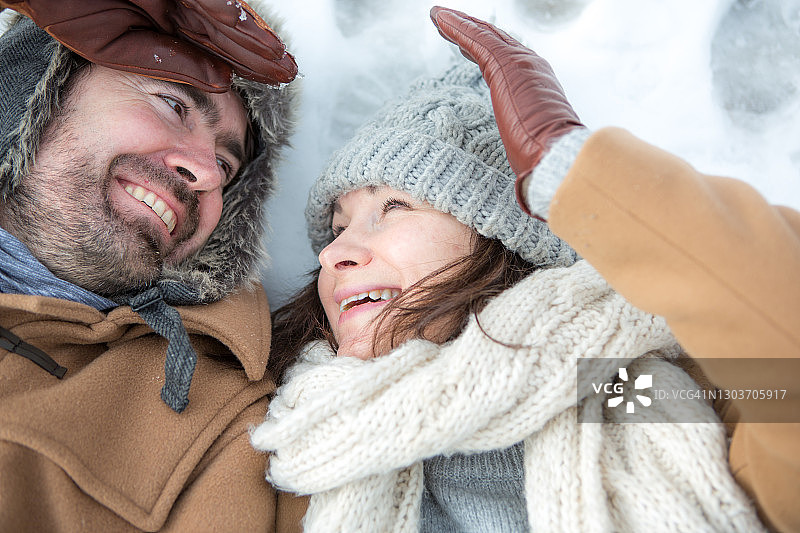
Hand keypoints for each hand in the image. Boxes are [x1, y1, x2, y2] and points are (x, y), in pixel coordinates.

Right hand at [3, 0, 296, 92]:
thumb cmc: (67, 6)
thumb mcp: (120, 48)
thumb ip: (170, 63)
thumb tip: (221, 81)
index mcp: (166, 24)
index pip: (214, 49)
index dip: (246, 65)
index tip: (275, 81)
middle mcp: (176, 3)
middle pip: (226, 33)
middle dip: (259, 53)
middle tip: (290, 71)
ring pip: (220, 12)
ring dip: (251, 35)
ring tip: (279, 57)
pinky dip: (220, 6)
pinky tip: (242, 24)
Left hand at [430, 7, 582, 197]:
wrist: (558, 157)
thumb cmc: (548, 159)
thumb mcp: (533, 146)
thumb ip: (526, 144)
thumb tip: (525, 169)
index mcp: (537, 83)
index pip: (506, 58)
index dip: (484, 47)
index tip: (465, 45)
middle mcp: (532, 66)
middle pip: (494, 40)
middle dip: (470, 29)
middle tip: (447, 21)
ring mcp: (520, 63)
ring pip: (484, 35)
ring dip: (459, 24)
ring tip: (438, 16)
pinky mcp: (506, 65)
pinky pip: (476, 40)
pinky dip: (456, 28)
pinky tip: (439, 19)